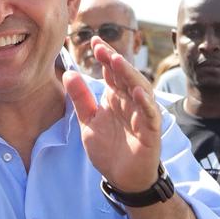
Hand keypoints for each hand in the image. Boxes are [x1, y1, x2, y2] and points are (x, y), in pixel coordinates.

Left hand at [64, 37, 162, 193]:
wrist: (122, 177)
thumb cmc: (108, 148)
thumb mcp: (88, 121)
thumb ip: (80, 98)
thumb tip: (68, 72)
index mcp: (115, 96)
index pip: (111, 72)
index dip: (105, 56)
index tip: (94, 41)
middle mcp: (130, 101)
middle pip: (125, 76)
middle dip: (114, 61)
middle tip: (102, 48)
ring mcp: (142, 114)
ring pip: (140, 89)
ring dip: (129, 75)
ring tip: (117, 62)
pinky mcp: (150, 131)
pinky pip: (150, 114)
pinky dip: (146, 103)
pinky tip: (138, 92)